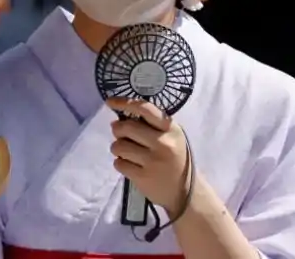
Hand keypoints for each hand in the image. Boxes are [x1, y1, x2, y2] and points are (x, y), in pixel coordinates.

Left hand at [106, 98, 191, 218]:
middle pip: (127, 127)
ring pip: (119, 146)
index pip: (145, 109)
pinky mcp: (143, 177)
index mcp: (171, 129)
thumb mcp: (171, 138)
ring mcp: (153, 161)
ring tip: (126, 152)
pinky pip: (119, 163)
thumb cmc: (174, 159)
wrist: (184, 192)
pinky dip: (120, 163)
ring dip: (117, 147)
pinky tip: (129, 165)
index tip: (110, 102)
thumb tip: (117, 120)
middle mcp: (163, 143)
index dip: (125, 103)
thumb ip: (150, 126)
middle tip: (119, 133)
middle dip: (117, 129)